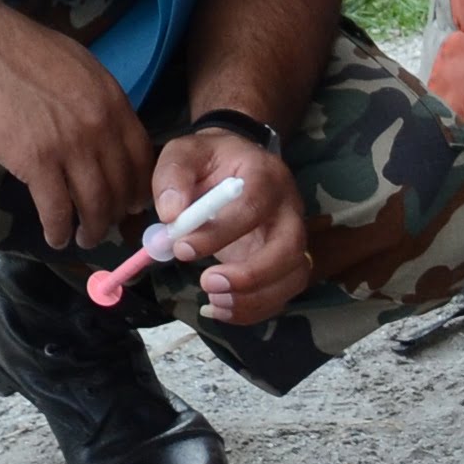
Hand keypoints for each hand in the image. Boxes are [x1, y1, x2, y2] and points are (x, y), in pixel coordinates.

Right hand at [0, 0, 155, 251]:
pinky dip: (58, 229)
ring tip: (84, 238)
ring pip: (94, 204)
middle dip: (117, 214)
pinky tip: (56, 237)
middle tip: (108, 226)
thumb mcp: (75, 66)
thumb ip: (95, 99)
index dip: (139, 185)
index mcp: (112, 100)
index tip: (132, 201)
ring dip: (92, 229)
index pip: (142, 156)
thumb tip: (103, 125)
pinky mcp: (38, 162)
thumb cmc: (16, 49)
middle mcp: (100, 126)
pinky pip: (57, 209)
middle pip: (121, 185)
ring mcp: (71, 146)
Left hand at [148, 126, 309, 324]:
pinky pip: (281, 294)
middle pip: (289, 248)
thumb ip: (173, 177)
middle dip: (251, 275)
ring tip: (212, 302)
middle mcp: (289, 208)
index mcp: (265, 175)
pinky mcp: (286, 263)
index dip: (221, 232)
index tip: (181, 248)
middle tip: (207, 284)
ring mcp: (293, 238)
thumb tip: (171, 214)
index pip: (254, 206)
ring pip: (292, 277)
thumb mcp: (185, 153)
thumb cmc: (210, 161)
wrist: (235, 168)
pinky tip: (219, 309)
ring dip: (254, 299)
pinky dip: (253, 310)